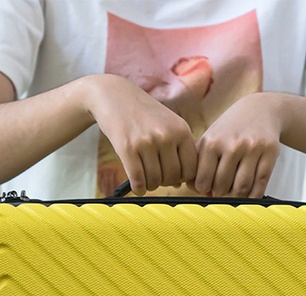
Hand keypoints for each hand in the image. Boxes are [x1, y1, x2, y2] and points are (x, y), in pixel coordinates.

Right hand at [82, 75, 197, 193]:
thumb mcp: (168, 125)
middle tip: (155, 176)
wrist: (114, 95)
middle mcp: (166, 135)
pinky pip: (138, 181)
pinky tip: (136, 185)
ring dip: (149, 185)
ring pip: (155, 181)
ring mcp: (147, 142)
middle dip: (164, 182)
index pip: (190, 169)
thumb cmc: (143, 114)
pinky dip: (138, 189)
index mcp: (181, 130)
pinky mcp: (128, 148)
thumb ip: (177, 152)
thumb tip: (178, 185)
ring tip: (145, 178)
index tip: (172, 176)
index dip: (181, 178)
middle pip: (172, 178)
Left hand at [193, 93, 282, 198]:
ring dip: (236, 196)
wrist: (261, 109)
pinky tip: (249, 194)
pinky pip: (260, 186)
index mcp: (212, 142)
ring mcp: (252, 149)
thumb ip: (198, 163)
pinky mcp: (270, 153)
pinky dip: (253, 196)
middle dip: (220, 193)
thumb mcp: (210, 138)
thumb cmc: (231, 129)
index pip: (203, 181)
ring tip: (234, 191)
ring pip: (241, 189)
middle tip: (222, 190)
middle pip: (222, 187)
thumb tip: (194, 189)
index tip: (207, 188)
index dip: (203, 189)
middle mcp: (232, 144)